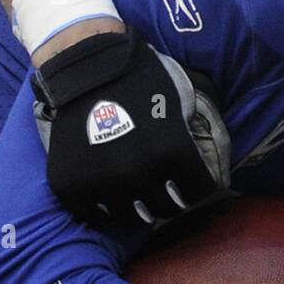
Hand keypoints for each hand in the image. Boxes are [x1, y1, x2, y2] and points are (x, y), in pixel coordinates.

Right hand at [31, 25, 230, 225]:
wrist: (88, 67)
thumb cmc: (141, 80)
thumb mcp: (180, 104)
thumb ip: (195, 137)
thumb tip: (213, 162)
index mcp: (172, 152)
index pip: (201, 192)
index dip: (200, 186)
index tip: (193, 181)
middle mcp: (138, 174)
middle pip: (168, 209)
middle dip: (172, 199)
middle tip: (166, 189)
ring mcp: (102, 183)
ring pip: (134, 217)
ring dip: (139, 205)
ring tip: (139, 191)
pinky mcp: (70, 186)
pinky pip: (96, 215)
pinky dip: (106, 207)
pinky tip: (112, 193)